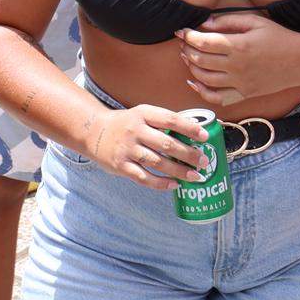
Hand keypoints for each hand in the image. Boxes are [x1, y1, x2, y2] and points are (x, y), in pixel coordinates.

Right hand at [82, 104, 208, 189]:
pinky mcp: (121, 166)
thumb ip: (162, 122)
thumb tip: (195, 134)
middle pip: (167, 144)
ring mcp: (127, 149)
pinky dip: (161, 183)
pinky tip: (174, 185)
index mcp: (143, 114)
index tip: (205, 136)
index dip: (189, 128)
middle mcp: (135, 130)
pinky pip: (144, 177)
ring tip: (195, 176)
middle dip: (188, 154)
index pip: (170, 119)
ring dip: (179, 171)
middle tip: (204, 161)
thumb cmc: (126, 124)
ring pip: (158, 163)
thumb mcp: (141, 114)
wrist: (94, 132)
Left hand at [180, 13, 297, 105]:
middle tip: (183, 42)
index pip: (204, 42)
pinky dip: (203, 92)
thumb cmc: (280, 37)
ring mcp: (240, 83)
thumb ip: (228, 21)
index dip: (188, 36)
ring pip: (205, 79)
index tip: (181, 31)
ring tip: (188, 57)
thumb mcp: (255, 21)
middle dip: (187, 50)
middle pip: (201, 60)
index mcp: (239, 46)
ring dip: (192, 68)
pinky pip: (219, 98)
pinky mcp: (245, 94)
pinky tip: (195, 83)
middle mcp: (237, 67)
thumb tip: (205, 23)